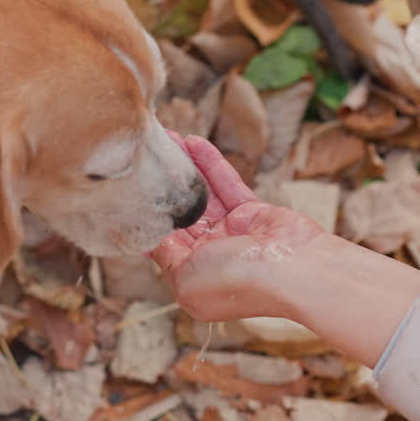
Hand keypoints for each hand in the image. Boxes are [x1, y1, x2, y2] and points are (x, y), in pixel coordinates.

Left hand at [150, 134, 329, 321]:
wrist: (291, 271)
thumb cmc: (236, 280)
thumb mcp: (184, 274)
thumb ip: (164, 253)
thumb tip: (148, 236)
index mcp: (191, 279)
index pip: (162, 244)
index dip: (146, 216)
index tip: (128, 189)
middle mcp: (211, 258)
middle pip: (181, 216)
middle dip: (164, 188)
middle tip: (145, 157)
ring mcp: (233, 235)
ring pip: (202, 197)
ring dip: (185, 170)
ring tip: (166, 140)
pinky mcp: (253, 213)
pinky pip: (226, 185)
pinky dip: (210, 164)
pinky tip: (193, 143)